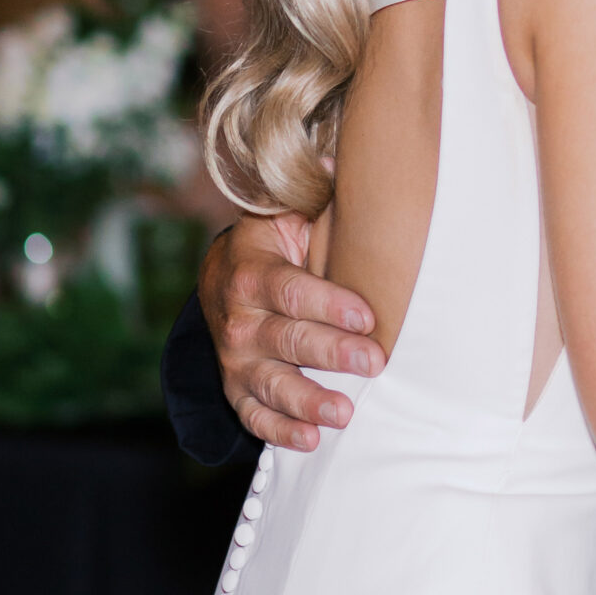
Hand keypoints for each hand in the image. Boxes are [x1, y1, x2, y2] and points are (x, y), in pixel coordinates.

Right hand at [200, 212, 383, 452]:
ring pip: (271, 383)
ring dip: (308, 401)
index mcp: (253, 269)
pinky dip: (281, 430)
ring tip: (344, 414)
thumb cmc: (275, 241)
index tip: (368, 314)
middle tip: (373, 364)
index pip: (291, 289)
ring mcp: (235, 358)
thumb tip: (347, 154)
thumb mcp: (287, 212)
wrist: (222, 279)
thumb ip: (317, 192)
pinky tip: (312, 440)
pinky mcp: (236, 388)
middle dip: (331, 352)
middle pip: (286, 338)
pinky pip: (254, 415)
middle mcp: (238, 318)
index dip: (328, 303)